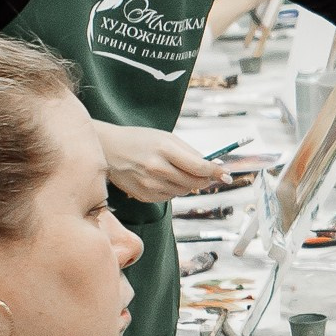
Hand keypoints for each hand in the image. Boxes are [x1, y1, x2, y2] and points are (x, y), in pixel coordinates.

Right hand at [94, 122, 226, 202]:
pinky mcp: (144, 196)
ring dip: (188, 184)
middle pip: (194, 182)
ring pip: (184, 191)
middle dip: (205, 179)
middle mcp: (157, 168)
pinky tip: (163, 178)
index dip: (216, 172)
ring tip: (176, 171)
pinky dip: (173, 189)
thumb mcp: (166, 138)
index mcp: (164, 149)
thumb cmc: (140, 140)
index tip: (227, 174)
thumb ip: (190, 153)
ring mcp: (149, 184)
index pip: (199, 166)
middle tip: (209, 174)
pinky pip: (169, 197)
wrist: (108, 150)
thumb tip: (214, 166)